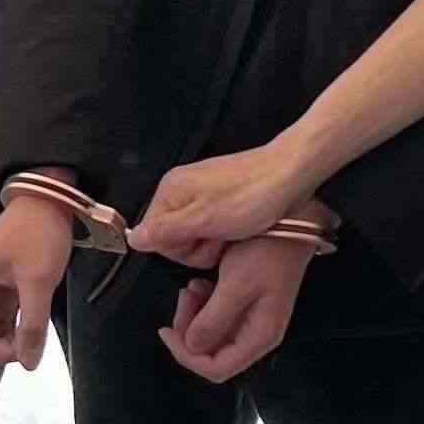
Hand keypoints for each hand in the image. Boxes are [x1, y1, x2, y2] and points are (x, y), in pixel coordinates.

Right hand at [0, 194, 73, 377]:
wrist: (48, 205)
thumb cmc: (37, 233)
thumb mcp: (38, 278)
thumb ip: (32, 324)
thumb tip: (28, 363)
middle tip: (29, 339)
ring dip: (10, 344)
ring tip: (34, 327)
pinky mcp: (0, 300)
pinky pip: (1, 332)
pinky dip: (17, 336)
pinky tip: (32, 325)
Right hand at [128, 137, 317, 262]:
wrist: (291, 175)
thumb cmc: (252, 197)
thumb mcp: (205, 221)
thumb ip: (166, 231)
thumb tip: (132, 238)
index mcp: (170, 191)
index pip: (153, 237)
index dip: (181, 248)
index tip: (205, 240)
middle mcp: (180, 188)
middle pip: (172, 237)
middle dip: (198, 246)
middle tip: (222, 236)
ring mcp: (200, 190)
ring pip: (193, 233)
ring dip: (213, 241)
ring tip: (234, 230)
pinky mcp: (218, 195)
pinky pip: (209, 224)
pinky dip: (223, 231)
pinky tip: (239, 225)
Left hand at [157, 232, 319, 382]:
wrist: (291, 221)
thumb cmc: (268, 251)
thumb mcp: (236, 285)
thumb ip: (212, 320)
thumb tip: (190, 345)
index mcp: (259, 337)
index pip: (217, 369)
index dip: (186, 356)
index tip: (166, 331)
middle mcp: (256, 333)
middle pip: (212, 351)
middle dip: (189, 330)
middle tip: (182, 298)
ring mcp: (252, 317)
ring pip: (212, 332)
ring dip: (194, 314)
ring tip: (191, 287)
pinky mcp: (246, 301)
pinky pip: (218, 313)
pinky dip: (204, 301)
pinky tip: (201, 282)